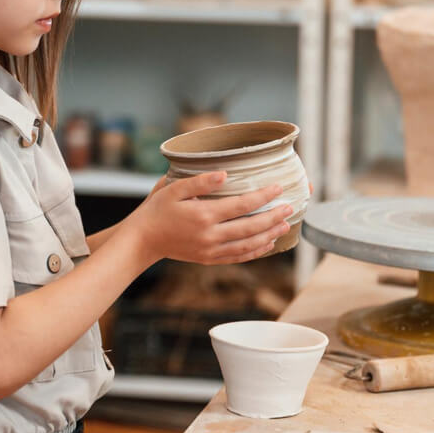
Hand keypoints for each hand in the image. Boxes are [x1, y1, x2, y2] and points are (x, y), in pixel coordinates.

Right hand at [126, 172, 291, 264]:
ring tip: (285, 225)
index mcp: (203, 215)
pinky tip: (267, 244)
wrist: (143, 240)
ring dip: (269, 235)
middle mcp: (210, 235)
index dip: (262, 196)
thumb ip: (199, 180)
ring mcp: (211, 250)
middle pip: (250, 227)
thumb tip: (224, 174)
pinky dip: (255, 251)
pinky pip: (238, 257)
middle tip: (290, 207)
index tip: (278, 188)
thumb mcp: (173, 189)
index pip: (241, 205)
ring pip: (248, 245)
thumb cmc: (157, 210)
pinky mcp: (209, 258)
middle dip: (273, 217)